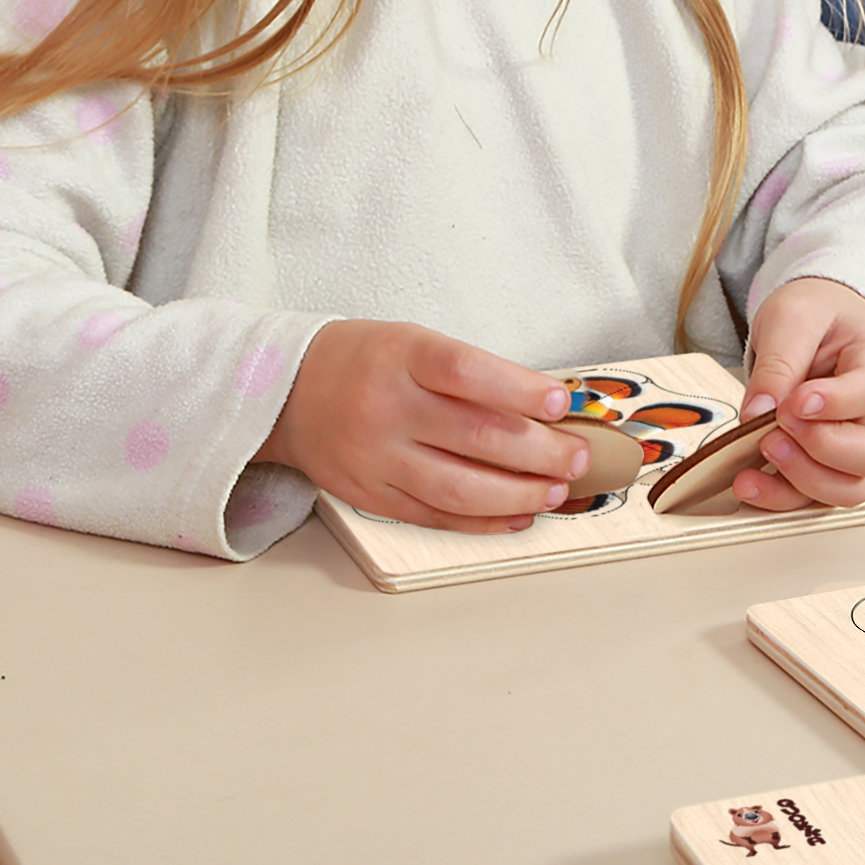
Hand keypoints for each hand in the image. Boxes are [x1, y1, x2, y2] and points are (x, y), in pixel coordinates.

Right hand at [256, 320, 590, 531]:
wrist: (284, 391)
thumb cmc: (366, 361)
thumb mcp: (415, 343)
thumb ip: (474, 374)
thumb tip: (547, 408)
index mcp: (402, 358)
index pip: (468, 373)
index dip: (521, 390)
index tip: (563, 402)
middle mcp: (387, 409)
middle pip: (475, 436)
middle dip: (541, 452)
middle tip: (580, 457)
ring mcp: (376, 458)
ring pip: (458, 487)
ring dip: (519, 494)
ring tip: (557, 490)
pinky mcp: (370, 495)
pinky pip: (434, 516)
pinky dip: (482, 521)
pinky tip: (518, 515)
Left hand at [732, 278, 864, 511]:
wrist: (819, 323)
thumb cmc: (817, 315)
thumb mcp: (793, 316)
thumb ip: (779, 360)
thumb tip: (757, 412)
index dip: (834, 404)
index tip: (794, 402)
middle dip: (821, 449)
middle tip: (777, 427)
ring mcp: (856, 445)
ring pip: (849, 489)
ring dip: (802, 482)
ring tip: (762, 451)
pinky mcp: (827, 466)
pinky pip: (814, 500)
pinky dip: (781, 499)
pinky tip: (748, 481)